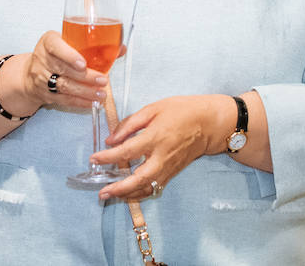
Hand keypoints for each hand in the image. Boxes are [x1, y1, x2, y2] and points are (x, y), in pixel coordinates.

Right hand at [27, 31, 111, 113]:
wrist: (32, 71)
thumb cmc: (56, 54)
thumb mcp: (68, 42)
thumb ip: (93, 45)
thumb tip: (120, 48)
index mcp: (49, 42)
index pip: (56, 46)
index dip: (69, 56)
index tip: (83, 63)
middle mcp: (43, 58)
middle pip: (63, 69)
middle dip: (85, 77)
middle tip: (103, 80)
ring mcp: (42, 77)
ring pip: (65, 86)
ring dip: (85, 92)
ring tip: (101, 94)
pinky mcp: (45, 93)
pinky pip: (64, 99)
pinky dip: (80, 102)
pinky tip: (92, 102)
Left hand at [92, 94, 230, 201]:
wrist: (210, 124)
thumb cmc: (181, 111)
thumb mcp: (153, 109)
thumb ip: (130, 124)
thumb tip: (111, 139)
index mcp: (156, 137)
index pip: (128, 151)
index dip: (109, 157)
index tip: (94, 159)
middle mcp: (163, 156)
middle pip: (140, 178)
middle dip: (120, 187)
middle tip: (101, 192)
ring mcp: (169, 167)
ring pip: (148, 187)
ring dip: (129, 194)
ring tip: (111, 195)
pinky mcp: (174, 172)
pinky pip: (156, 186)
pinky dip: (141, 192)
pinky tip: (128, 192)